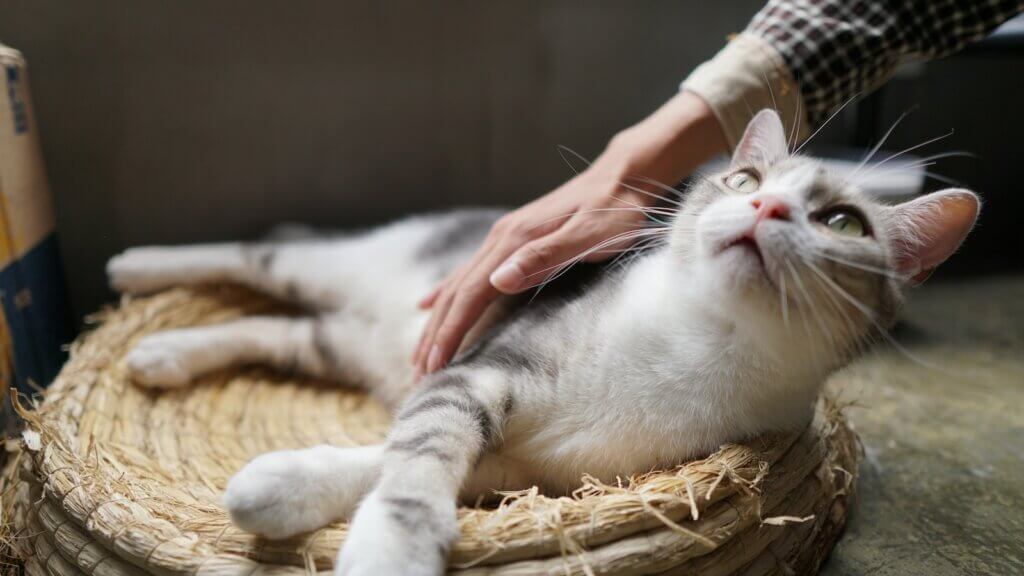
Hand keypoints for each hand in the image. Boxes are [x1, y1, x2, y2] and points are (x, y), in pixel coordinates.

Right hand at [412, 91, 726, 376]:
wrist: (625, 175)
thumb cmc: (615, 210)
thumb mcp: (588, 235)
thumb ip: (544, 257)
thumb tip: (498, 281)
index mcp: (514, 241)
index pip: (470, 294)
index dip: (449, 331)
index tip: (433, 365)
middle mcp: (500, 239)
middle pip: (456, 294)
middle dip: (434, 335)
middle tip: (417, 375)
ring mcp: (504, 238)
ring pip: (457, 285)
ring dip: (437, 322)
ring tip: (421, 354)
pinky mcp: (512, 240)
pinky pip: (467, 273)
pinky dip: (445, 293)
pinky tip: (428, 303)